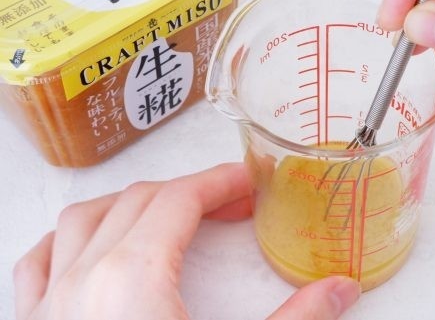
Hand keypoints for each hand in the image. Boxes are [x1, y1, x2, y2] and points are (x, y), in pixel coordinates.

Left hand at [13, 163, 360, 319]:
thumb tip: (340, 290)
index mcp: (132, 279)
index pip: (178, 199)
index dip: (218, 182)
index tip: (245, 181)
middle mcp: (82, 281)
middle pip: (139, 201)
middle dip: (189, 191)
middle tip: (228, 202)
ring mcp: (48, 306)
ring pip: (83, 220)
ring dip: (130, 204)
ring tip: (167, 212)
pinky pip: (41, 261)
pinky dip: (70, 239)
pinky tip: (87, 244)